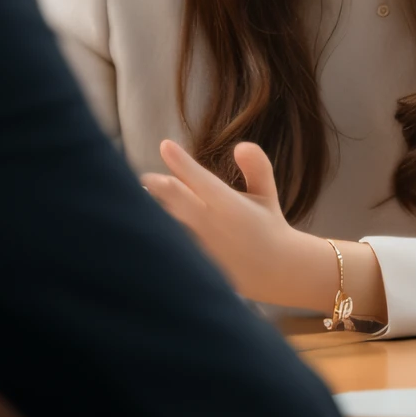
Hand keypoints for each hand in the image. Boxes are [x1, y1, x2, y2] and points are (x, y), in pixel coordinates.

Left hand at [142, 139, 325, 306]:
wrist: (273, 270)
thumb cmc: (267, 225)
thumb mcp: (266, 193)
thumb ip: (257, 166)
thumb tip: (239, 146)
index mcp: (231, 206)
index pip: (202, 179)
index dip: (181, 161)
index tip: (166, 145)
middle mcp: (213, 225)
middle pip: (176, 199)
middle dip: (158, 185)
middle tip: (146, 178)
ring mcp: (200, 246)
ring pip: (169, 222)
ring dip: (155, 207)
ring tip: (142, 196)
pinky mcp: (195, 263)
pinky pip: (171, 244)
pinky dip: (160, 231)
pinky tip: (150, 224)